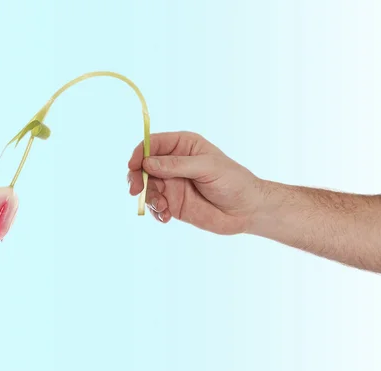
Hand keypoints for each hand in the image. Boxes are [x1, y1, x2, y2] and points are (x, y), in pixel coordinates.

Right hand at [127, 131, 263, 234]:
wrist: (246, 210)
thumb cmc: (233, 181)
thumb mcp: (207, 167)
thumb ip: (177, 165)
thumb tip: (147, 163)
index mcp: (183, 146)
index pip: (153, 144)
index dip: (139, 153)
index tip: (133, 166)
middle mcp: (174, 164)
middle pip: (143, 166)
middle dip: (135, 177)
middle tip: (134, 190)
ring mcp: (172, 184)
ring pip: (146, 187)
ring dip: (147, 197)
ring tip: (162, 207)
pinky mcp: (174, 204)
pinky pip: (155, 206)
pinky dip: (155, 212)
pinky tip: (166, 217)